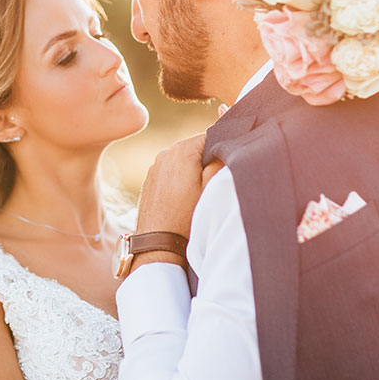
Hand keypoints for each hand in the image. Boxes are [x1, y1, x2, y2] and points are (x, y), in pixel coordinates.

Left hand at [132, 134, 224, 269]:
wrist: (157, 244)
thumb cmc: (187, 218)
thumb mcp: (211, 189)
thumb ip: (219, 162)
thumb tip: (225, 146)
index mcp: (182, 150)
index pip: (211, 135)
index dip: (224, 147)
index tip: (228, 165)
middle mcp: (166, 152)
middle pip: (197, 147)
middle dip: (208, 160)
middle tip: (216, 183)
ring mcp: (155, 166)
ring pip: (184, 160)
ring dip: (194, 170)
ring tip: (200, 193)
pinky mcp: (150, 179)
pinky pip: (171, 171)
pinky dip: (181, 179)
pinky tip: (185, 198)